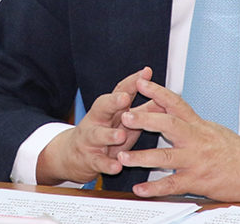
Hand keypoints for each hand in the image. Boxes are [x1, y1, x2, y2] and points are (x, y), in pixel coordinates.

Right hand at [35, 67, 153, 184]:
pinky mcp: (90, 160)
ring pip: (97, 135)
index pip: (120, 91)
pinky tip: (117, 166)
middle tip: (125, 98)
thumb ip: (142, 110)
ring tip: (120, 135)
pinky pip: (98, 162)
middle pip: (102, 107)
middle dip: (113, 102)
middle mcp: (97, 120)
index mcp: (108, 109)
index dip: (133, 82)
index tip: (145, 73)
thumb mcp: (123, 120)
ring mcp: (91, 140)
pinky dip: (107, 164)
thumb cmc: (105, 134)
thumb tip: (166, 99)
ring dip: (109, 135)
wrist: (73, 156)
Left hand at [116, 77, 239, 201]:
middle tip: (124, 116)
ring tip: (122, 156)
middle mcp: (196, 140)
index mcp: (198, 125)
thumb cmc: (235, 151)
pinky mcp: (197, 181)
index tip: (141, 83)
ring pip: (165, 157)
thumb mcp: (212, 129)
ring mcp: (196, 161)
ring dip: (141, 157)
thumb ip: (190, 122)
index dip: (158, 91)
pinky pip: (172, 185)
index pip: (176, 103)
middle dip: (145, 120)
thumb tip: (170, 109)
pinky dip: (154, 187)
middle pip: (168, 125)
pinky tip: (139, 189)